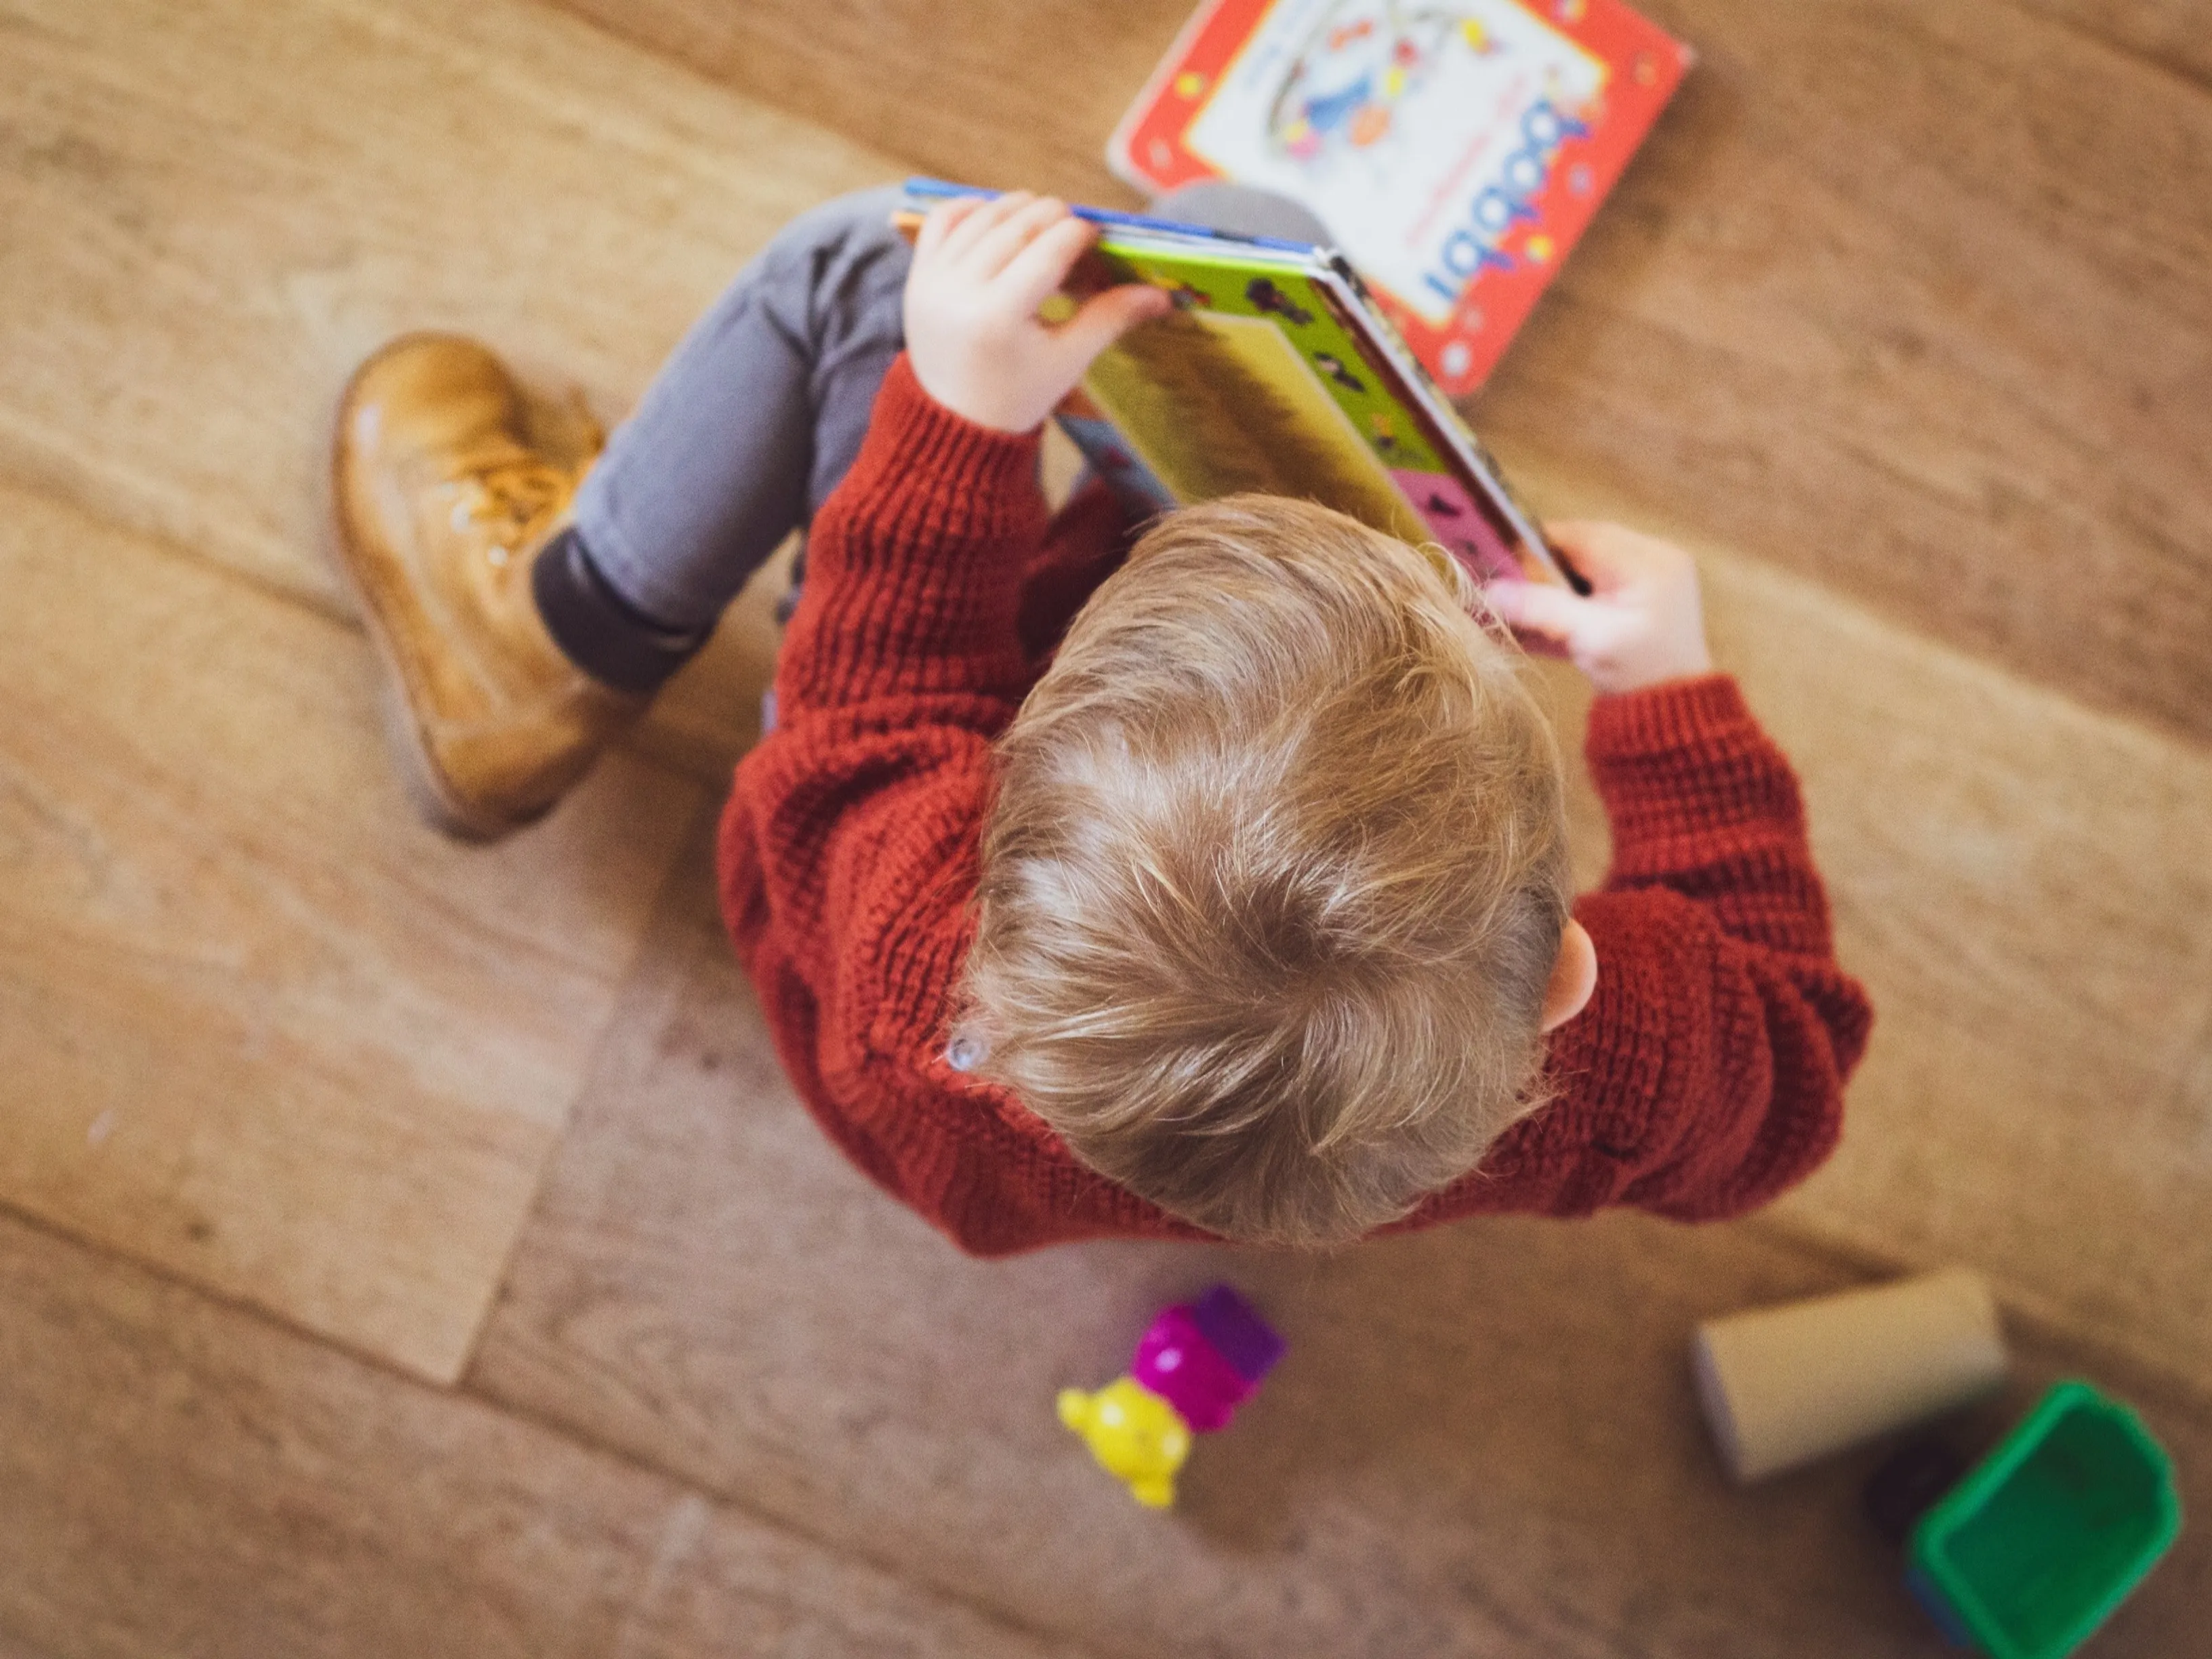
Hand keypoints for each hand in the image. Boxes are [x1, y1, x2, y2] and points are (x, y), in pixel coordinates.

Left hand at [902, 191, 1172, 432]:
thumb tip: (1164, 294)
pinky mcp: (917, 276)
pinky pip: (942, 220)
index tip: (1096, 237)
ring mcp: (932, 281)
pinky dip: (972, 208)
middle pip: (1019, 224)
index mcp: (999, 317)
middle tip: (1075, 231)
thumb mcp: (1068, 360)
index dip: (1081, 232)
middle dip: (1054, 217)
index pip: (1051, 247)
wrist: (953, 423)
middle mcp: (960, 292)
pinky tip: (998, 216)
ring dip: (1018, 208)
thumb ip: (1112, 318)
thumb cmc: (1018, 395)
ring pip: (984, 215)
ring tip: (1044, 223)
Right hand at [1485, 521, 1713, 694]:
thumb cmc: (1639, 675)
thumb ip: (1542, 610)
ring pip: (1585, 566)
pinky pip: (1594, 585)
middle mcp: (1653, 560)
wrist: (1672, 712)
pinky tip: (1538, 616)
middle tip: (1506, 585)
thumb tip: (1490, 591)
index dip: (1538, 543)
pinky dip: (1566, 598)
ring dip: (1551, 583)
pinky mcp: (1639, 597)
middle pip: (1583, 548)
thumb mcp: (1590, 640)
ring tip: (1518, 603)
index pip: (1584, 536)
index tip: (1500, 557)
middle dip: (1542, 566)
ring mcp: (1648, 577)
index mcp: (1650, 563)